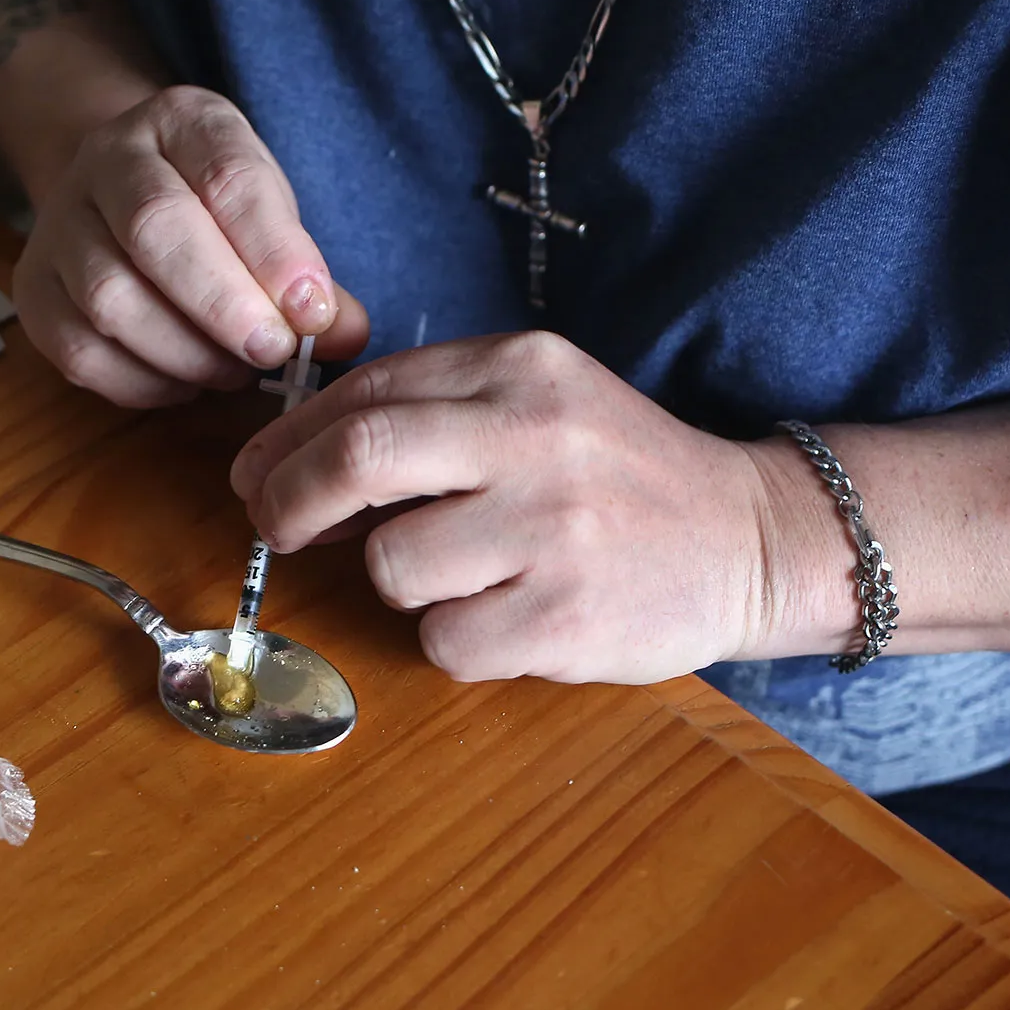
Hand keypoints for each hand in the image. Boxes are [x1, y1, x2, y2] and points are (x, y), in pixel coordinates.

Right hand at [13, 85, 368, 405]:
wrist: (116, 192)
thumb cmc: (210, 207)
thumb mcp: (268, 211)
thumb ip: (306, 272)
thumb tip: (347, 333)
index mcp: (179, 122)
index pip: (225, 176)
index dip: (273, 251)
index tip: (313, 310)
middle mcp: (105, 160)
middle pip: (155, 230)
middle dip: (224, 305)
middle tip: (272, 352)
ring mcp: (57, 226)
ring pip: (110, 300)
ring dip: (185, 352)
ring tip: (235, 370)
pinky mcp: (34, 293)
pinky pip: (81, 353)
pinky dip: (144, 382)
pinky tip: (186, 380)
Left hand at [228, 332, 787, 683]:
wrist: (750, 537)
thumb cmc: (617, 477)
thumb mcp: (539, 403)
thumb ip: (433, 415)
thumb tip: (293, 467)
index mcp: (519, 368)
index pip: (364, 392)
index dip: (287, 441)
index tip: (260, 477)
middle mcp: (535, 437)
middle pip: (357, 455)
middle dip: (288, 500)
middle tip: (276, 530)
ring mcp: (553, 530)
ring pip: (393, 565)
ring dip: (397, 582)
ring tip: (461, 576)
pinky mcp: (564, 618)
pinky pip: (444, 641)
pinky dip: (452, 639)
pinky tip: (508, 616)